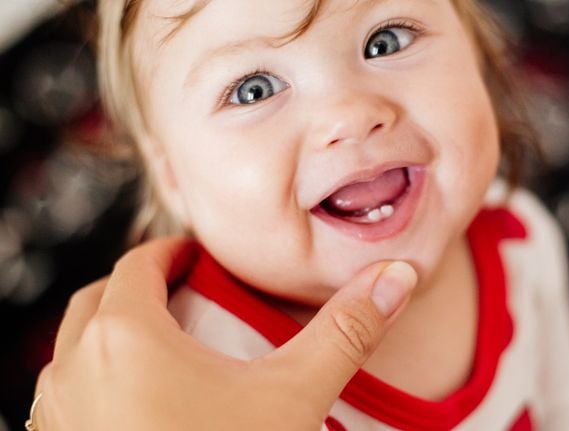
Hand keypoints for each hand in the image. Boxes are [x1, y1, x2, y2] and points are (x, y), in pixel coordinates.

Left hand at [31, 238, 416, 429]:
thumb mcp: (294, 397)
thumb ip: (344, 332)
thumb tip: (394, 278)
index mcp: (125, 339)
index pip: (139, 265)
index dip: (171, 254)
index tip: (197, 259)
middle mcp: (74, 372)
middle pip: (100, 302)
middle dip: (140, 289)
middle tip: (183, 293)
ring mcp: (60, 417)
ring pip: (76, 352)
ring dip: (114, 337)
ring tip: (166, 349)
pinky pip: (70, 398)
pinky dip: (100, 383)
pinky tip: (145, 407)